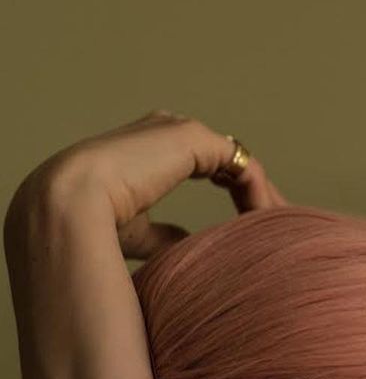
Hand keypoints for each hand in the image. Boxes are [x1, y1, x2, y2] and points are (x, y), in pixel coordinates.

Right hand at [12, 110, 288, 259]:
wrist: (70, 203)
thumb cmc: (91, 223)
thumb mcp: (135, 231)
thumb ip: (160, 234)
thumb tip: (183, 246)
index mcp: (148, 148)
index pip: (205, 164)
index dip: (235, 195)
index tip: (253, 229)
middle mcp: (165, 131)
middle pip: (228, 161)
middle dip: (256, 195)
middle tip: (280, 228)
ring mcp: (179, 131)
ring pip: (239, 164)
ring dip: (263, 196)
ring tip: (282, 229)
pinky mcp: (192, 137)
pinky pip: (241, 166)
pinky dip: (259, 194)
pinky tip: (269, 222)